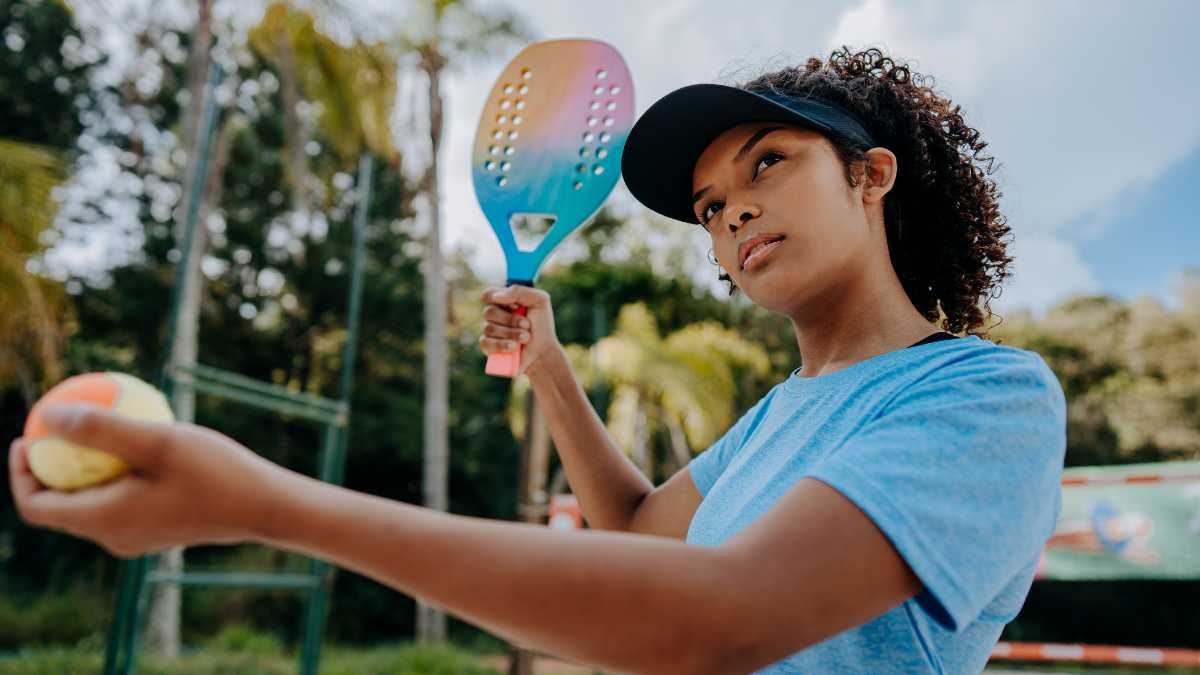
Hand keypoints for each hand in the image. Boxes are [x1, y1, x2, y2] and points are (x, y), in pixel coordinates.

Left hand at [8, 403, 286, 557]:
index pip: (35, 505)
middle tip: (55, 427)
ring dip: (81, 471)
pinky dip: (113, 477)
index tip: (25, 435)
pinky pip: (119, 504)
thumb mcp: (157, 441)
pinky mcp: (158, 531)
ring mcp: (137, 538)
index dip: (19, 473)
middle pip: (59, 506)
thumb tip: (49, 415)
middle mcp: (114, 537)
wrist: (265, 507)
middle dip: (48, 468)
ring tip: (93, 431)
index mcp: (104, 521)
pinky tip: (135, 446)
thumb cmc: (215, 473)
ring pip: (90, 505)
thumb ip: (100, 429)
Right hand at [480, 285, 561, 375]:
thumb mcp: (539, 300)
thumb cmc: (542, 325)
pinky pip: (486, 342)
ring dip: (511, 333)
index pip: (488, 294)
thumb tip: (496, 296)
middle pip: (489, 312)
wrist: (544, 351)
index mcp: (504, 301)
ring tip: (526, 338)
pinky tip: (514, 347)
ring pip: (489, 328)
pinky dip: (502, 345)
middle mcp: (494, 315)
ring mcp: (489, 331)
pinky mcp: (487, 347)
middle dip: (511, 320)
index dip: (498, 299)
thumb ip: (519, 291)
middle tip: (527, 325)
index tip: (516, 306)